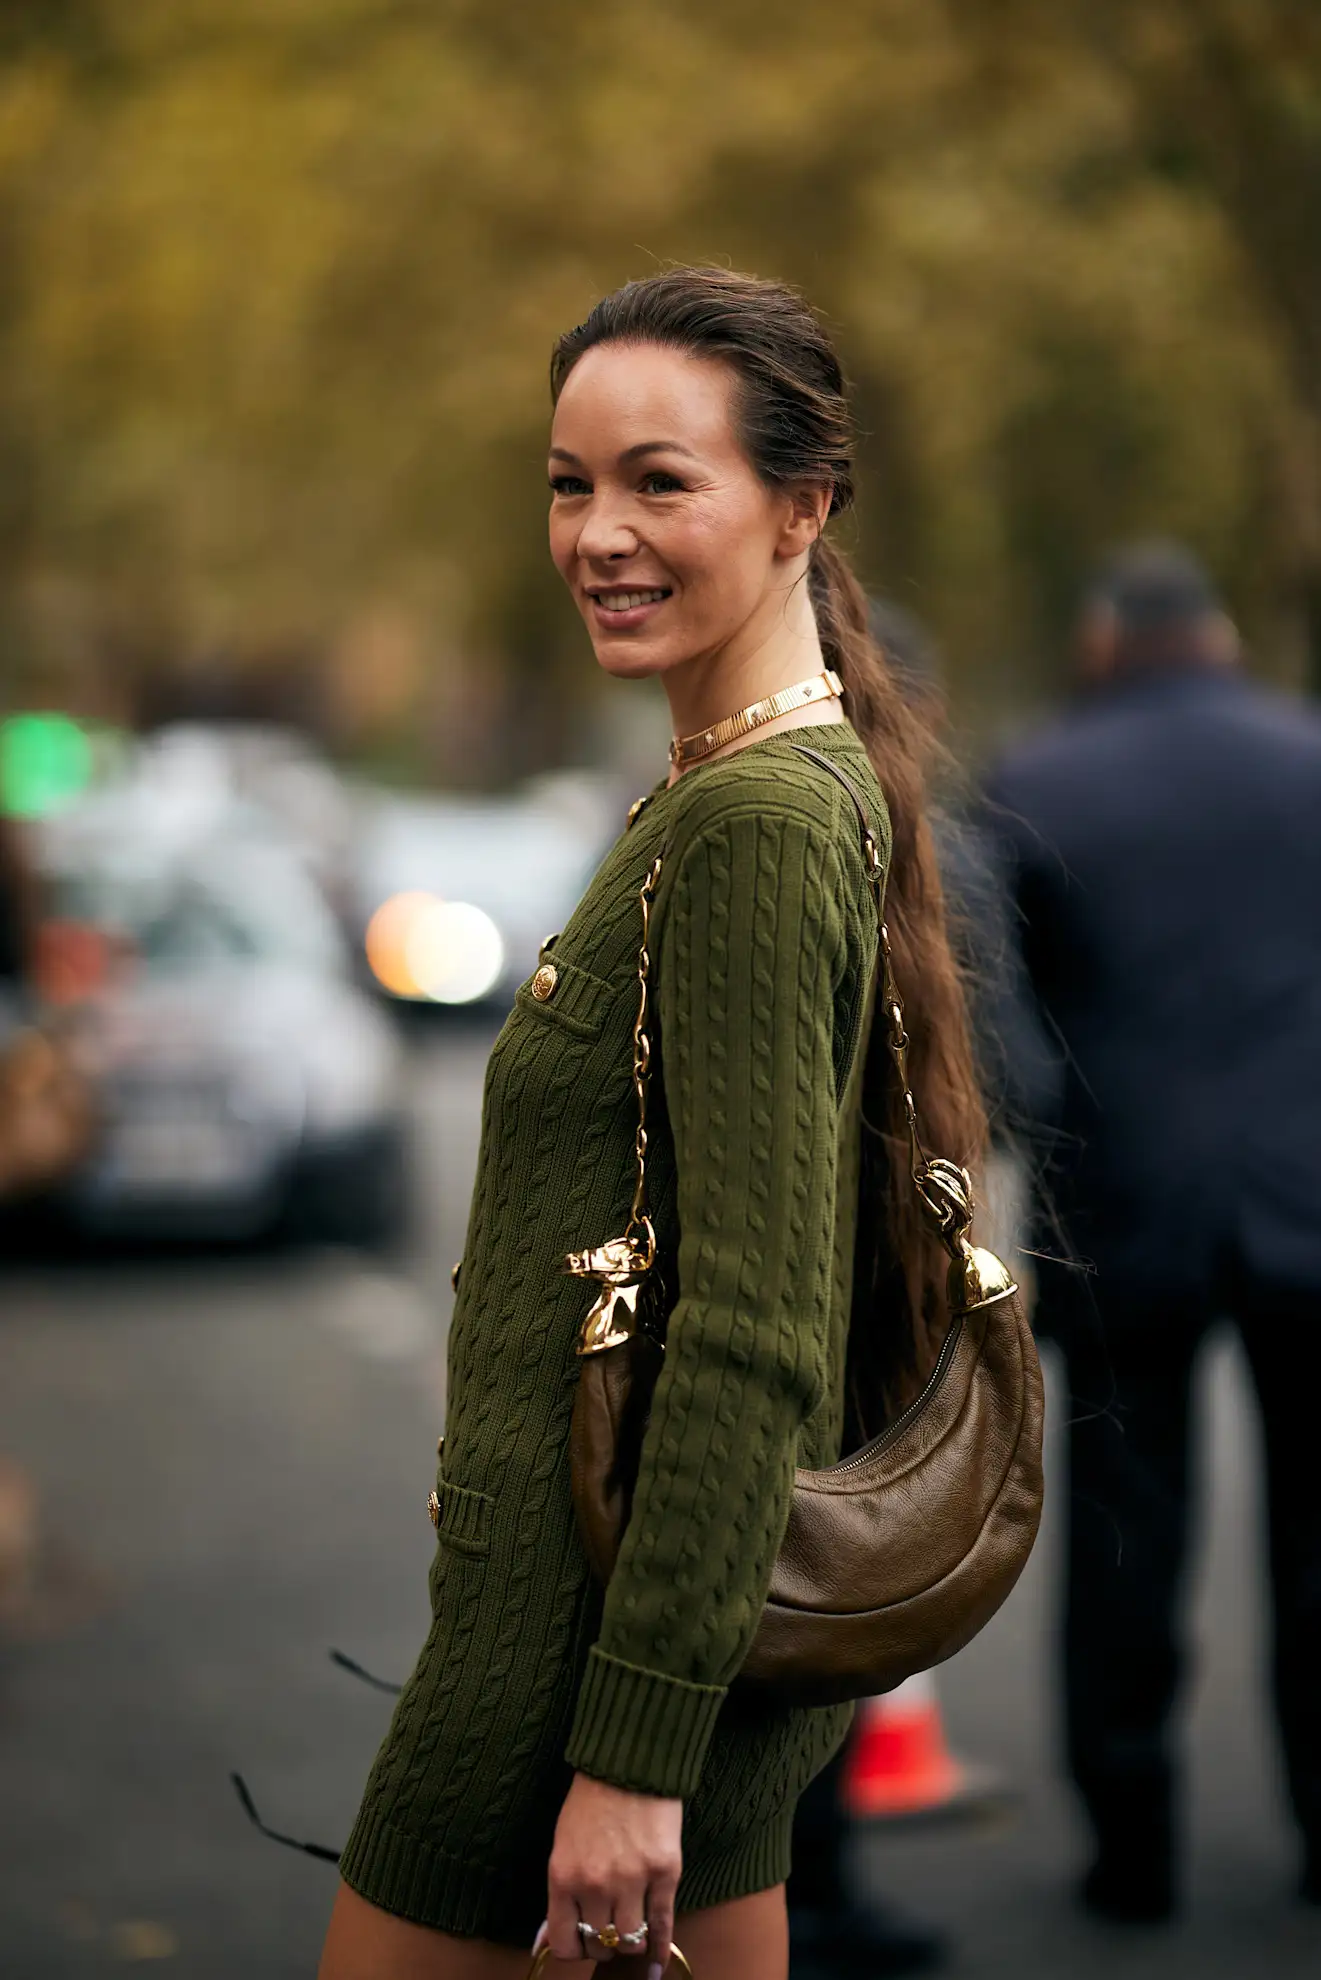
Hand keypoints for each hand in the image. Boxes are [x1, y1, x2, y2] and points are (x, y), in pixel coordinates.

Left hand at [545, 1771, 681, 1969]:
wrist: (628, 1762)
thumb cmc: (591, 1801)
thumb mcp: (562, 1845)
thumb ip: (561, 1894)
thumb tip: (546, 1942)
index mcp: (563, 1877)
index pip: (564, 1943)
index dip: (573, 1948)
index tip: (581, 1941)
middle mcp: (596, 1885)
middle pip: (599, 1944)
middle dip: (602, 1943)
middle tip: (608, 1930)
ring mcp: (632, 1880)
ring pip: (630, 1941)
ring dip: (629, 1941)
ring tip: (631, 1928)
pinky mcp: (665, 1872)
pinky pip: (662, 1925)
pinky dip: (659, 1948)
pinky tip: (656, 1961)